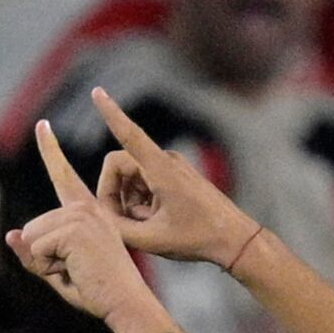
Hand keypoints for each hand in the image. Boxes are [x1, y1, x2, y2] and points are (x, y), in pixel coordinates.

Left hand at [6, 121, 157, 321]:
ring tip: (79, 272)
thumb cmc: (100, 293)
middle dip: (42, 258)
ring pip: (31, 238)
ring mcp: (82, 214)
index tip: (43, 124)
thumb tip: (11, 234)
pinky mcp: (75, 226)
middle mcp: (86, 208)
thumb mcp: (59, 271)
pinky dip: (48, 267)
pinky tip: (75, 271)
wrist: (127, 305)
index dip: (50, 149)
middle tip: (77, 272)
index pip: (63, 175)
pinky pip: (36, 248)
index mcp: (88, 213)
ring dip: (46, 264)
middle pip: (32, 228)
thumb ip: (34, 254)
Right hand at [89, 87, 262, 267]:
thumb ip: (118, 229)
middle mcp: (166, 161)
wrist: (236, 240)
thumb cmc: (199, 239)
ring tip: (149, 227)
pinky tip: (158, 222)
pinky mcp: (175, 176)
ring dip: (130, 202)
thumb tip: (99, 217)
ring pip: (131, 179)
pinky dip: (143, 203)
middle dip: (114, 194)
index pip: (129, 134)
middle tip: (121, 224)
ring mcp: (171, 167)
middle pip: (119, 166)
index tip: (97, 91)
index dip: (110, 113)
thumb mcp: (152, 240)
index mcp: (161, 169)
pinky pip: (145, 184)